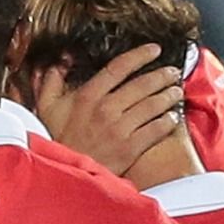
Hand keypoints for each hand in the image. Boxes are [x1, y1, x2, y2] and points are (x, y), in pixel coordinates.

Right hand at [33, 44, 183, 175]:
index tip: (154, 49)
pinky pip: (157, 129)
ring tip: (177, 91)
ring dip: (169, 96)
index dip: (140, 55)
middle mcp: (106, 109)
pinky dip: (168, 121)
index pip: (119, 67)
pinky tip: (172, 116)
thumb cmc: (58, 140)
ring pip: (153, 105)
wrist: (66, 174)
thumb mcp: (46, 108)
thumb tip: (62, 60)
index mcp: (88, 96)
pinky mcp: (130, 148)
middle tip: (172, 72)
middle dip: (162, 75)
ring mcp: (120, 129)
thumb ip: (52, 81)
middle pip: (143, 84)